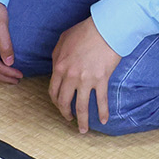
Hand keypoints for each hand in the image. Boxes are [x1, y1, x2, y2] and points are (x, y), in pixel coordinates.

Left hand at [49, 17, 121, 133]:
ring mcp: (86, 80)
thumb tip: (57, 67)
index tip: (60, 106)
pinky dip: (103, 112)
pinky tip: (104, 120)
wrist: (105, 28)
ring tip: (83, 130)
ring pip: (82, 106)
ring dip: (82, 121)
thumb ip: (57, 56)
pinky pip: (101, 100)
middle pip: (65, 102)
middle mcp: (71, 76)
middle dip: (66, 114)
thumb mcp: (62, 40)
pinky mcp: (101, 80)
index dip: (56, 102)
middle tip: (69, 119)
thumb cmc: (84, 31)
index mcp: (59, 67)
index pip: (54, 91)